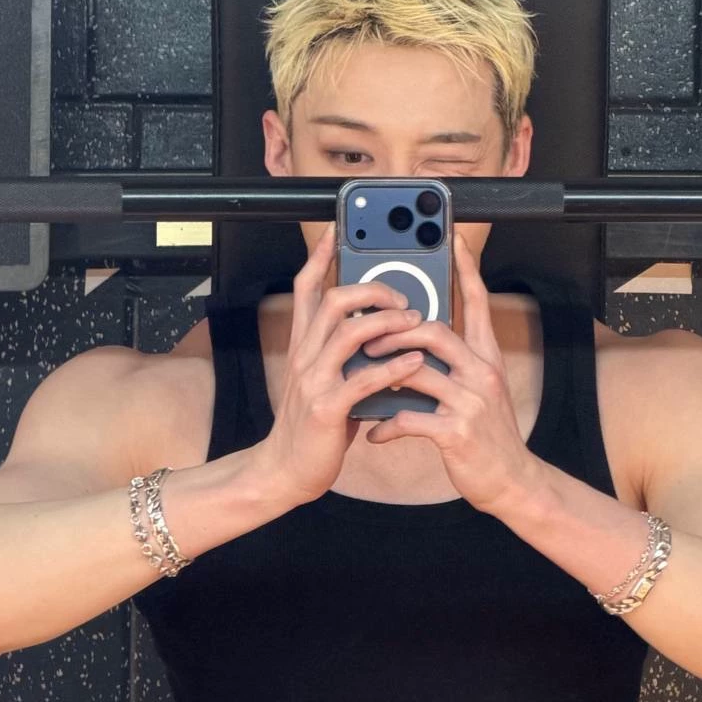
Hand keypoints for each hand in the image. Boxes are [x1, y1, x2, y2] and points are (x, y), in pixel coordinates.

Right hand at [246, 222, 427, 506]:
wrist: (285, 471)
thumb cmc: (314, 427)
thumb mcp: (327, 381)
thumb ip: (348, 357)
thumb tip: (385, 335)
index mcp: (303, 346)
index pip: (307, 289)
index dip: (321, 257)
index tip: (338, 231)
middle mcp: (304, 356)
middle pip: (334, 301)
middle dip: (372, 288)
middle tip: (403, 295)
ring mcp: (313, 381)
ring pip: (349, 333)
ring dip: (387, 322)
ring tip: (415, 320)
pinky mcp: (326, 409)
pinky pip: (363, 379)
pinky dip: (393, 366)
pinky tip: (415, 361)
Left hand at [359, 233, 547, 515]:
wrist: (511, 481)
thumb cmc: (486, 435)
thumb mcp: (477, 391)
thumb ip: (453, 363)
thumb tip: (415, 344)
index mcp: (485, 357)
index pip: (476, 302)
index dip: (464, 268)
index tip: (450, 238)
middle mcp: (482, 372)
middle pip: (435, 331)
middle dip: (394, 332)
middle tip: (368, 340)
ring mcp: (471, 402)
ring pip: (419, 371)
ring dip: (383, 373)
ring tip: (361, 380)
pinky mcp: (457, 432)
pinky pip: (411, 419)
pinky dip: (386, 425)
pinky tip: (373, 432)